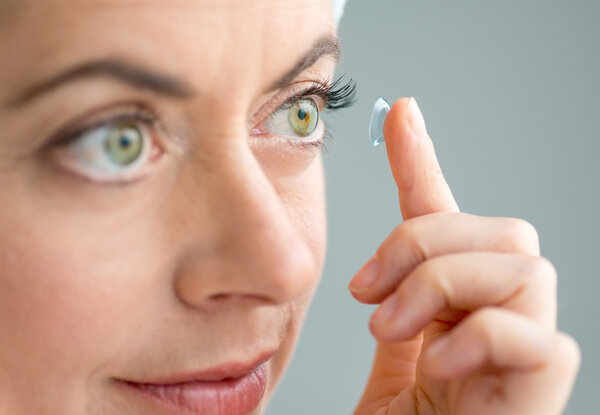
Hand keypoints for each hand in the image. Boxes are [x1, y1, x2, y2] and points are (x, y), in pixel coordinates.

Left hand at [348, 98, 579, 414]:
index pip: (445, 213)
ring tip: (391, 327)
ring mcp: (527, 348)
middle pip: (500, 228)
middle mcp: (498, 312)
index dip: (422, 160)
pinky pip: (537, 335)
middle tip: (370, 292)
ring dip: (442, 283)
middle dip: (426, 244)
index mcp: (451, 296)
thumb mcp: (384, 341)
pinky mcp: (543, 388)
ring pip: (523, 263)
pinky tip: (439, 363)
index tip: (401, 112)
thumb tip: (345, 255)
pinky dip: (479, 335)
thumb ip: (385, 291)